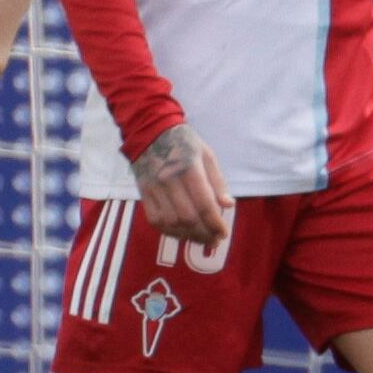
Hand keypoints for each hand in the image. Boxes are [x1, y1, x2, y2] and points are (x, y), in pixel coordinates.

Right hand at [129, 122, 232, 246]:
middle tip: (215, 240)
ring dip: (188, 236)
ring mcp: (154, 188)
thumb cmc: (184, 144)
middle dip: (204, 234)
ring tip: (201, 240)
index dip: (215, 223)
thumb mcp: (207, 155)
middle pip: (188, 217)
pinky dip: (170, 232)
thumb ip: (218, 181)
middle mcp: (170, 180)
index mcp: (189, 168)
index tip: (224, 233)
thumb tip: (228, 205)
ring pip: (172, 223)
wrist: (151, 132)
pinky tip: (182, 234)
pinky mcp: (144, 194)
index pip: (204, 204)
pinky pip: (156, 221)